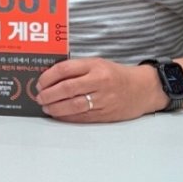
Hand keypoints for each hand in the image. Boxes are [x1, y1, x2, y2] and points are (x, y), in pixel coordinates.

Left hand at [35, 58, 164, 122]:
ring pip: (73, 106)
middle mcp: (99, 82)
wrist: (143, 89)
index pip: (64, 69)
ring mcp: (102, 100)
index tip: (39, 82)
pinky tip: (58, 114)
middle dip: (48, 94)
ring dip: (55, 107)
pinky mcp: (105, 115)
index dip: (48, 77)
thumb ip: (77, 69)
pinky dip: (66, 117)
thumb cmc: (116, 74)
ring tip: (45, 107)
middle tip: (39, 97)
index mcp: (95, 66)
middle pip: (67, 89)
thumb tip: (50, 78)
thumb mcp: (97, 64)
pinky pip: (81, 117)